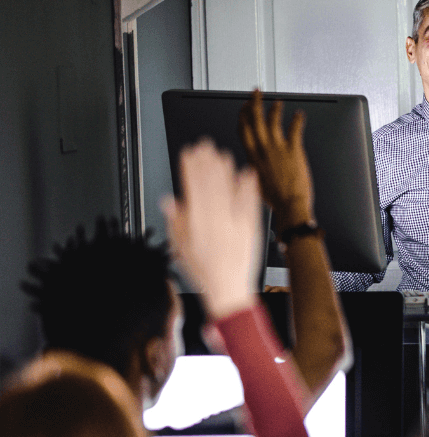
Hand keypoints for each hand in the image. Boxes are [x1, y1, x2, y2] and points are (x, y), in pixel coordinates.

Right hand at [164, 139, 262, 318]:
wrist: (229, 291)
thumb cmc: (204, 272)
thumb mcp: (182, 248)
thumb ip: (176, 222)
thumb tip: (169, 201)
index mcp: (196, 226)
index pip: (192, 191)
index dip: (190, 170)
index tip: (188, 153)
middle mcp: (215, 224)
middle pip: (210, 187)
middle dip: (207, 164)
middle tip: (205, 145)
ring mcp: (234, 226)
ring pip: (229, 193)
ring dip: (225, 171)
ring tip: (222, 154)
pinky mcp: (251, 230)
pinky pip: (250, 205)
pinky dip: (248, 189)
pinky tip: (247, 174)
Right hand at [238, 90, 314, 228]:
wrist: (290, 206)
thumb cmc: (276, 198)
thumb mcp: (256, 182)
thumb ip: (254, 168)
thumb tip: (253, 164)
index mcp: (252, 157)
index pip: (243, 130)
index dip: (243, 116)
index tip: (245, 108)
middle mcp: (263, 150)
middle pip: (254, 120)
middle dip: (254, 104)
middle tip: (256, 93)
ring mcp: (277, 149)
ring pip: (272, 121)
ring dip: (274, 109)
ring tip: (278, 102)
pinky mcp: (294, 150)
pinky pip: (295, 129)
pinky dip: (297, 119)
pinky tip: (300, 114)